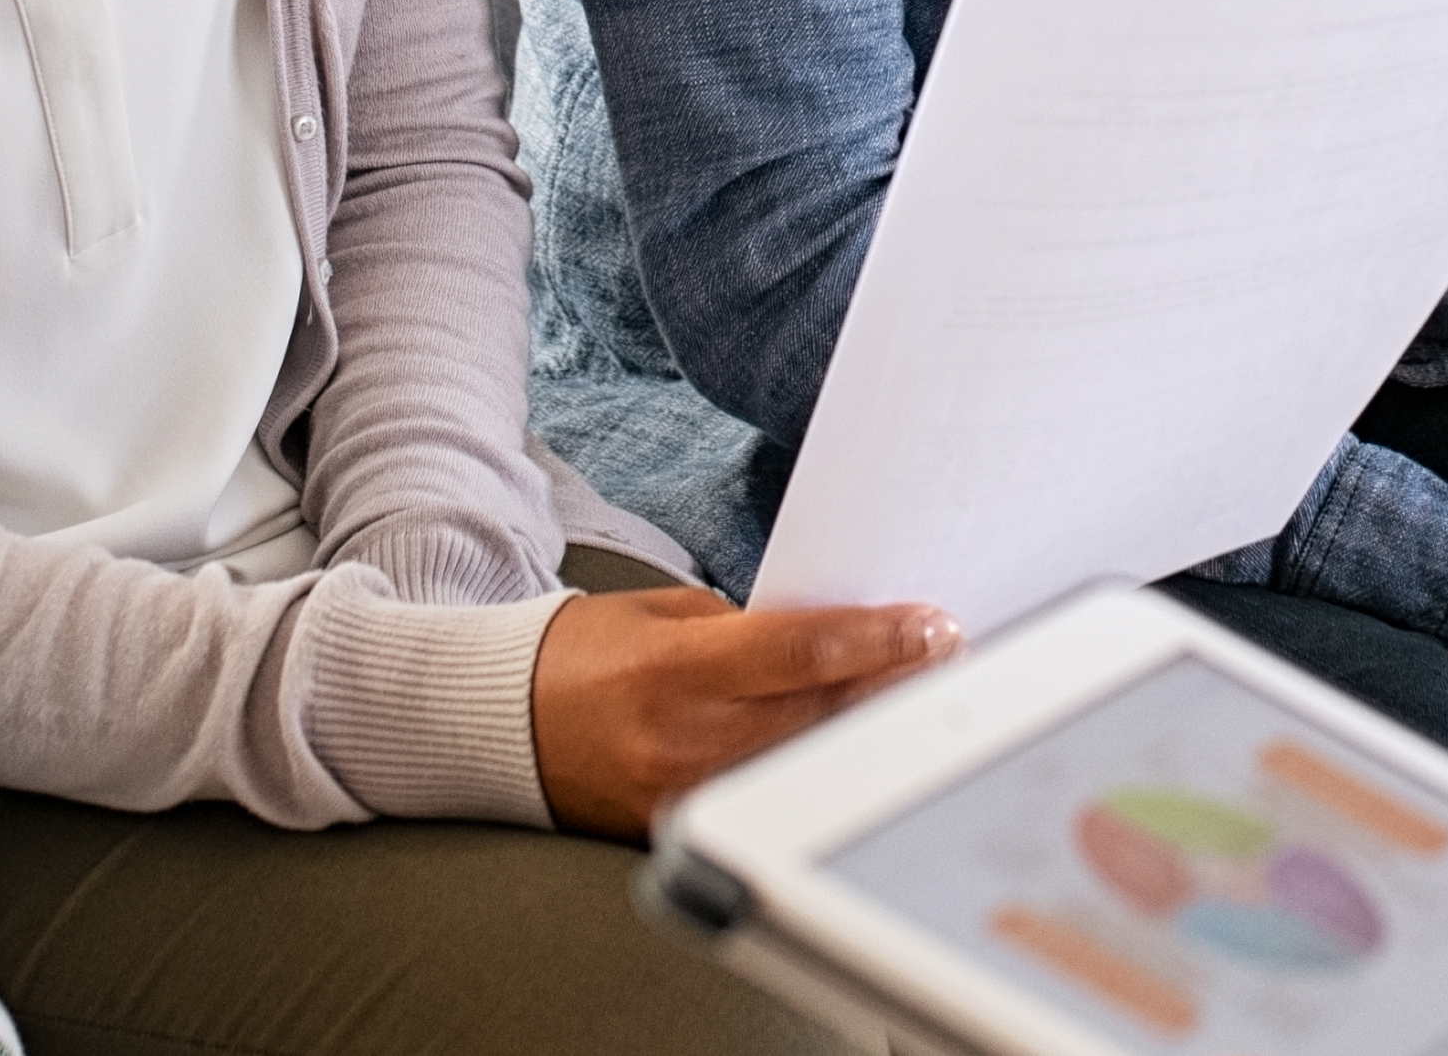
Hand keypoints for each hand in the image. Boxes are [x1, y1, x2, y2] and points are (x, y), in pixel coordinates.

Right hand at [529, 584, 959, 841]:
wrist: (498, 726)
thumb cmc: (582, 655)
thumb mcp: (660, 616)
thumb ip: (745, 629)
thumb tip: (837, 638)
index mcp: (673, 669)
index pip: (802, 652)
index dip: (879, 639)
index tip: (932, 625)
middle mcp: (681, 737)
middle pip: (820, 712)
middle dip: (894, 682)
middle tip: (949, 654)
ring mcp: (680, 794)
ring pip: (804, 761)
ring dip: (866, 727)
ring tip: (919, 696)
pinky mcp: (674, 831)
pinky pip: (762, 796)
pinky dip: (812, 767)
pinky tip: (851, 746)